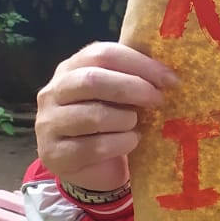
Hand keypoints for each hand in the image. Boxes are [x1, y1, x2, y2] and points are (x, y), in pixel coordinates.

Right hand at [35, 43, 178, 190]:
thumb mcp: (121, 94)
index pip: (103, 53)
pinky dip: (121, 144)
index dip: (140, 63)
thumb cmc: (113, 122)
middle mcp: (53, 92)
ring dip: (126, 120)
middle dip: (133, 88)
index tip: (170, 79)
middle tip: (159, 100)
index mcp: (72, 68)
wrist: (93, 167)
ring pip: (94, 116)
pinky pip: (94, 147)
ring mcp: (49, 123)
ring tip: (137, 125)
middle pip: (92, 80)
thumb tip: (170, 72)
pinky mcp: (54, 154)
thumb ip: (135, 77)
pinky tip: (130, 142)